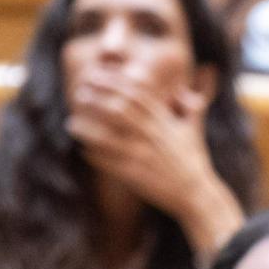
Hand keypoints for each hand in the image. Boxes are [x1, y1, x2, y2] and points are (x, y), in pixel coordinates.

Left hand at [66, 76, 243, 250]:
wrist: (196, 193)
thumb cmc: (194, 160)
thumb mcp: (194, 130)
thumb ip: (190, 107)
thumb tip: (184, 91)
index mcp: (163, 121)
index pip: (136, 94)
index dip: (113, 82)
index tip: (96, 75)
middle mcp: (152, 135)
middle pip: (119, 110)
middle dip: (96, 99)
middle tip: (78, 93)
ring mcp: (142, 155)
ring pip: (108, 137)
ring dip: (88, 129)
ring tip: (71, 123)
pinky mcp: (135, 175)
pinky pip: (109, 163)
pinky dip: (94, 155)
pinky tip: (82, 149)